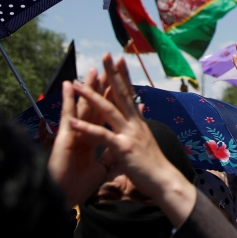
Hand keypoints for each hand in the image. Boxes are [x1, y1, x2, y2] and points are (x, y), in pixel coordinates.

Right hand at [47, 61, 112, 206]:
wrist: (64, 198)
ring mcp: (73, 133)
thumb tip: (121, 144)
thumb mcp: (102, 167)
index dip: (115, 100)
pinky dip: (68, 100)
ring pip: (82, 106)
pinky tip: (69, 85)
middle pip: (96, 106)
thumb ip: (110, 153)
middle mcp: (83, 132)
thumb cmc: (79, 185)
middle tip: (110, 68)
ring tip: (92, 69)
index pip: (108, 115)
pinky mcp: (64, 138)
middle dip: (104, 87)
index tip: (125, 85)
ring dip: (87, 87)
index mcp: (93, 138)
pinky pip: (67, 115)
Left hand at [68, 56, 196, 227]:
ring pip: (108, 110)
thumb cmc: (155, 165)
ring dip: (91, 96)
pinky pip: (101, 135)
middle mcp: (134, 123)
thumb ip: (141, 124)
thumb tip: (141, 109)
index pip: (130, 93)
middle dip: (112, 74)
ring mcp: (129, 134)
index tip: (119, 59)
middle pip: (121, 94)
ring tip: (77, 84)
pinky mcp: (122, 148)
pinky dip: (85, 128)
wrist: (165, 182)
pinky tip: (71, 120)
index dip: (124, 75)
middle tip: (105, 55)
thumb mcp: (147, 140)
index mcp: (138, 122)